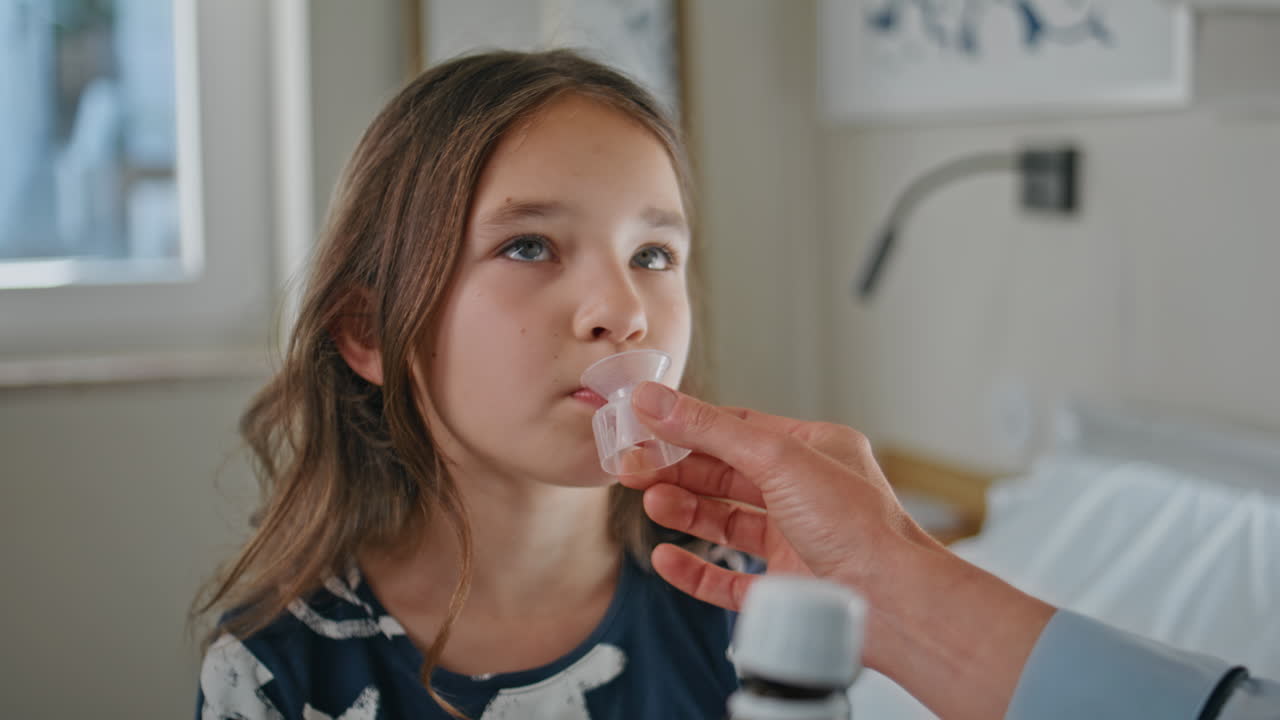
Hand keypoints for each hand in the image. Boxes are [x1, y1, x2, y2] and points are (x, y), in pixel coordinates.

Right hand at [621, 382, 935, 612]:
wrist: (893, 603)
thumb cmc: (857, 525)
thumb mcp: (777, 458)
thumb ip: (710, 430)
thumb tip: (654, 400)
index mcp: (814, 450)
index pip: (739, 427)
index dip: (689, 425)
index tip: (643, 422)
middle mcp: (804, 493)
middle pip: (725, 475)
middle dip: (677, 470)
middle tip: (632, 467)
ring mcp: (794, 541)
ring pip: (724, 523)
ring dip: (684, 511)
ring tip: (651, 503)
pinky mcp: (783, 589)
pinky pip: (727, 577)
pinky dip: (694, 568)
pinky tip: (666, 557)